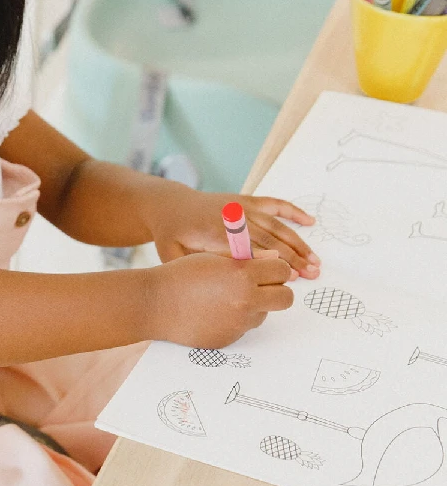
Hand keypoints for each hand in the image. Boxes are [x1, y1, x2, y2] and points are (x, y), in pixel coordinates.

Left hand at [148, 185, 320, 278]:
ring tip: (315, 261)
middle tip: (312, 274)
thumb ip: (193, 267)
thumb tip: (217, 284)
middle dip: (292, 257)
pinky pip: (274, 204)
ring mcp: (241, 206)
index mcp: (213, 232)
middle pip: (268, 238)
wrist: (170, 205)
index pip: (247, 249)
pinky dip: (293, 212)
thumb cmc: (172, 236)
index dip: (270, 262)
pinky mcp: (246, 200)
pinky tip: (310, 222)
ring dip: (297, 242)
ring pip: (276, 225)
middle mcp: (232, 217)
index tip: (290, 276)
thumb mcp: (171, 255)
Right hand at [149, 252, 294, 347]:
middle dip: (278, 291)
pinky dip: (234, 320)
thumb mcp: (214, 258)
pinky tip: (212, 312)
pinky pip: (243, 328)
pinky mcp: (229, 339)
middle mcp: (245, 300)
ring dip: (253, 306)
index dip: (276, 269)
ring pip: (263, 314)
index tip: (267, 270)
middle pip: (285, 298)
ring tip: (224, 299)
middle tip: (261, 287)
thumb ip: (246, 259)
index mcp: (242, 275)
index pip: (282, 271)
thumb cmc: (180, 276)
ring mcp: (238, 323)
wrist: (154, 303)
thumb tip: (273, 261)